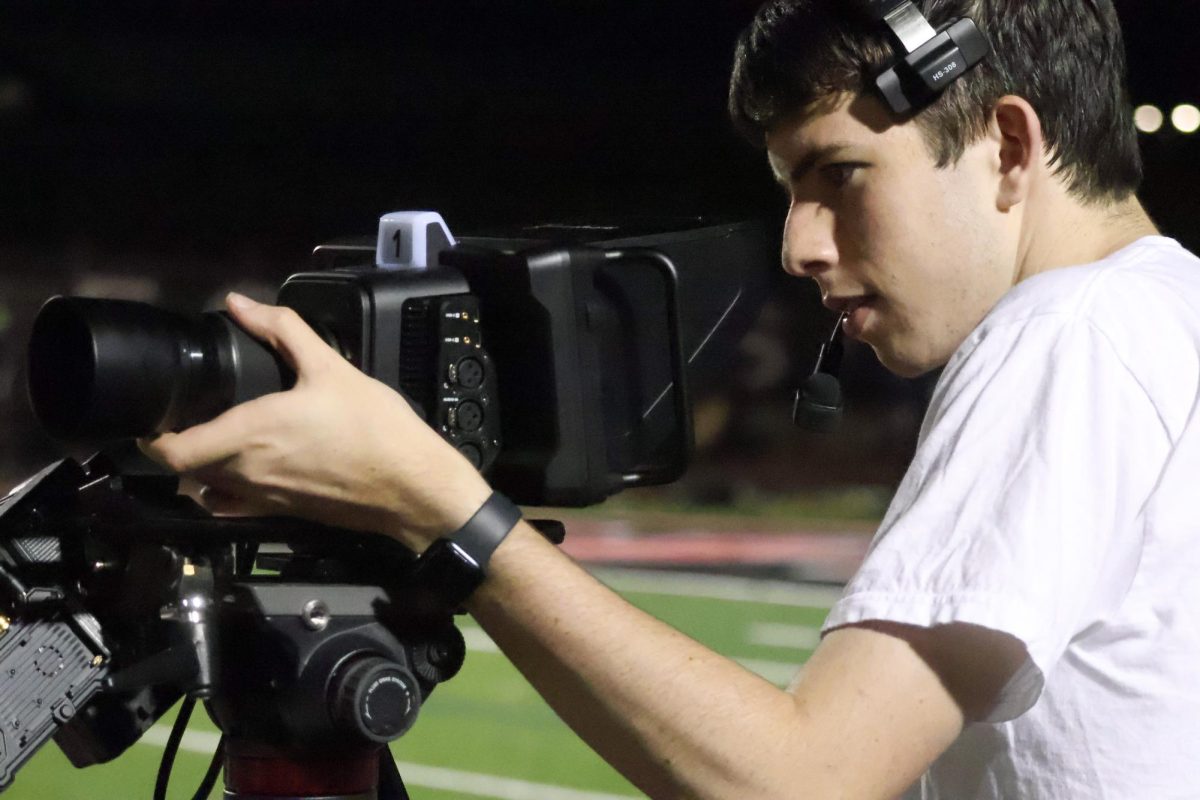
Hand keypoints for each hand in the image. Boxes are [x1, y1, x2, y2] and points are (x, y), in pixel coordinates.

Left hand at [139, 292, 492, 550]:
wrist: (412, 487)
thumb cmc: (374, 427)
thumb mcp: (331, 368)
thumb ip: (283, 331)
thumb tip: (239, 302)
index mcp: (248, 434)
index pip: (171, 451)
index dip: (151, 435)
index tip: (154, 413)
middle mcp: (244, 472)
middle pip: (184, 469)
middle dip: (178, 442)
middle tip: (186, 412)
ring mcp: (261, 498)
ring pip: (206, 488)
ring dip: (200, 466)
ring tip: (213, 437)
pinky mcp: (281, 514)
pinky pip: (232, 507)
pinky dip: (222, 492)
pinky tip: (242, 470)